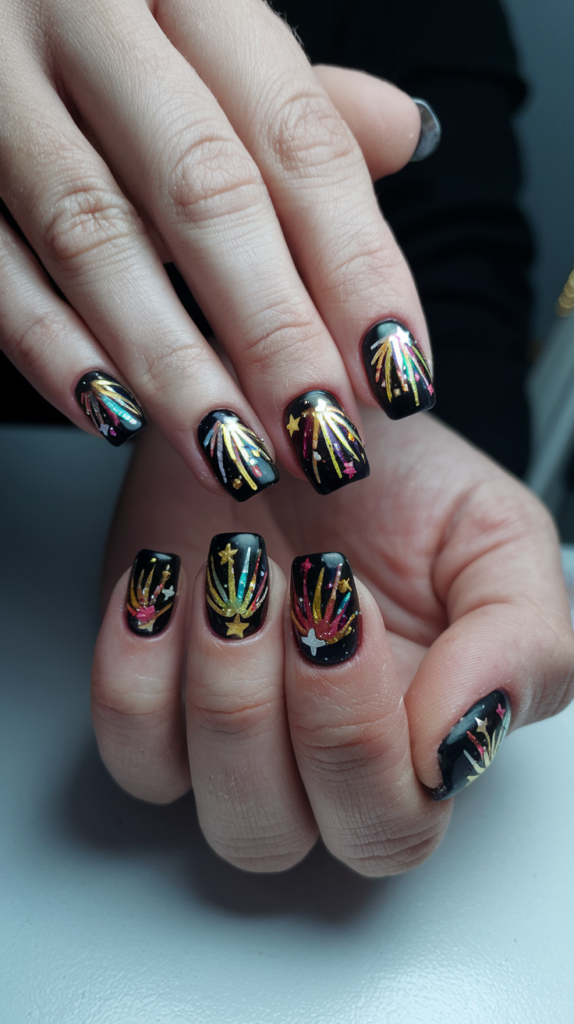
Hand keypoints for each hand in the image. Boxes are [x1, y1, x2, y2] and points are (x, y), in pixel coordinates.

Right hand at [0, 0, 434, 497]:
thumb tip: (404, 135)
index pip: (297, 138)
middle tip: (320, 433)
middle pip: (205, 192)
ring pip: (95, 239)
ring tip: (232, 451)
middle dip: (273, 332)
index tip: (395, 369)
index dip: (355, 265)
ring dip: (172, 364)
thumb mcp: (201, 22)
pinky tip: (113, 416)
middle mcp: (87, 18)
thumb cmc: (101, 17)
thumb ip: (290, 93)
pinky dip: (53, 351)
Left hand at [90, 411, 573, 874]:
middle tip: (307, 583)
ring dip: (217, 686)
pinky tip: (168, 582)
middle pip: (277, 838)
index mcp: (414, 740)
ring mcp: (223, 734)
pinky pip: (128, 748)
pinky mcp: (153, 695)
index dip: (361, 734)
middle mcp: (312, 759)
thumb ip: (521, 644)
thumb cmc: (404, 482)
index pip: (389, 826)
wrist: (300, 416)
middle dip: (289, 714)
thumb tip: (460, 741)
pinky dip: (135, 670)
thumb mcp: (497, 536)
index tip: (358, 602)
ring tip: (235, 567)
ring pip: (193, 800)